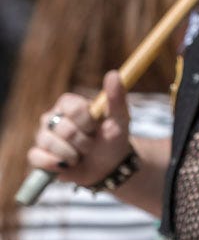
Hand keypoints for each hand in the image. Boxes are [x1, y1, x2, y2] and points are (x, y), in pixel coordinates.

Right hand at [27, 70, 131, 186]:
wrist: (108, 166)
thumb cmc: (113, 139)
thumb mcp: (120, 119)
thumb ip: (116, 97)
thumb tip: (113, 74)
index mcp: (70, 103)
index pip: (72, 107)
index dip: (86, 121)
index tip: (96, 127)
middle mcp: (53, 117)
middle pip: (63, 129)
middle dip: (83, 141)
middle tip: (91, 143)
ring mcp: (43, 136)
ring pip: (48, 143)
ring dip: (72, 154)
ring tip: (81, 154)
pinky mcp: (38, 155)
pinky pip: (37, 157)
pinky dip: (55, 164)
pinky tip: (67, 164)